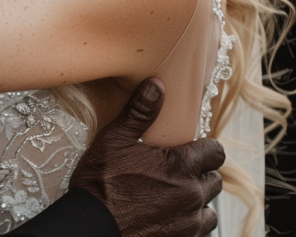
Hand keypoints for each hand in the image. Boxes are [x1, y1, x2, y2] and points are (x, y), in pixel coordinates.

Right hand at [69, 79, 223, 236]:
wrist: (93, 227)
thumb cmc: (101, 183)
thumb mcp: (115, 140)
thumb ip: (140, 112)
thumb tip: (156, 86)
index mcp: (180, 168)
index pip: (216, 152)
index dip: (205, 147)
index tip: (190, 146)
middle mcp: (191, 197)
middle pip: (213, 180)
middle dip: (198, 173)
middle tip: (173, 170)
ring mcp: (188, 225)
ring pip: (208, 209)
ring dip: (195, 201)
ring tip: (170, 194)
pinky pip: (197, 231)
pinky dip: (186, 222)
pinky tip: (165, 215)